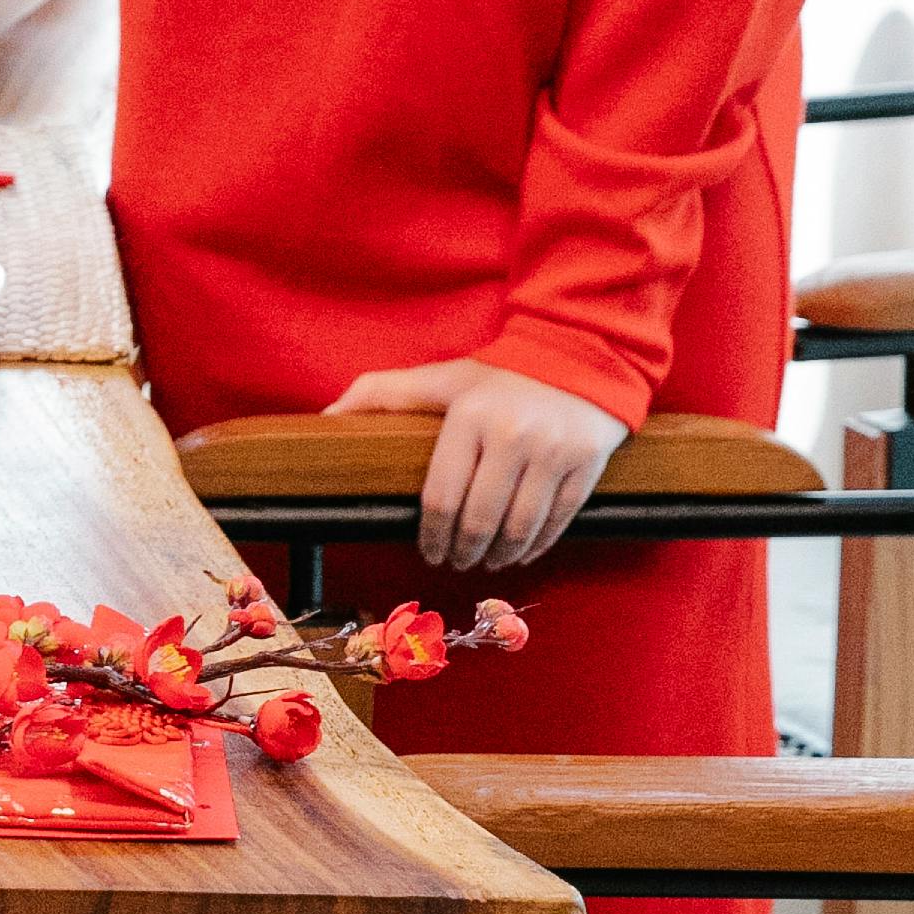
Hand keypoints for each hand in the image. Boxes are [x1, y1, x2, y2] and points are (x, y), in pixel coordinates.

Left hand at [328, 360, 627, 570]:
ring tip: (487, 562)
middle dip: (463, 552)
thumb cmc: (498, 375)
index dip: (432, 536)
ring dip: (499, 556)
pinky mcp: (587, 462)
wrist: (577, 351)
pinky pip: (559, 520)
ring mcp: (554, 450)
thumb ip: (382, 393)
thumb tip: (327, 415)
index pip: (442, 498)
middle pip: (479, 520)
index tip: (429, 551)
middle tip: (455, 562)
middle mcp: (513, 434)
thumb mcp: (440, 377)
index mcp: (470, 416)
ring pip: (520, 528)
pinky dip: (537, 545)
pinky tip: (522, 552)